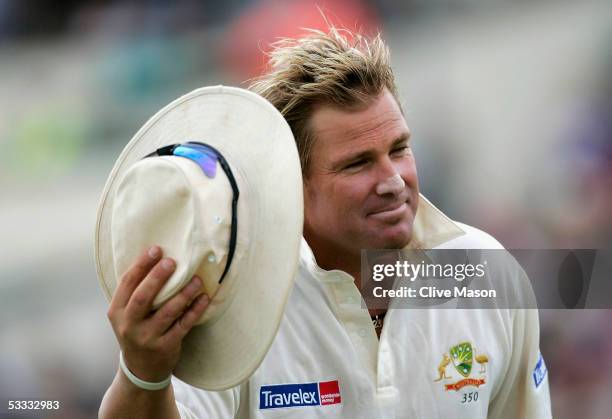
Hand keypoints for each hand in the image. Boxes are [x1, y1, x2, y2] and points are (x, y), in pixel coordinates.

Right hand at [107, 245, 209, 382]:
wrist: (141, 369)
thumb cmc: (137, 330)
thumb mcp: (126, 314)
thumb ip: (135, 291)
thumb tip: (157, 257)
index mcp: (117, 311)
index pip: (127, 283)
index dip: (141, 264)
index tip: (156, 249)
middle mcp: (129, 325)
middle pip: (143, 297)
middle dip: (157, 277)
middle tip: (172, 261)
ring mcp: (147, 337)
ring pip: (167, 312)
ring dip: (183, 294)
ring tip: (197, 279)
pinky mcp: (165, 346)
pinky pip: (183, 325)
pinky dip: (195, 310)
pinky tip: (204, 298)